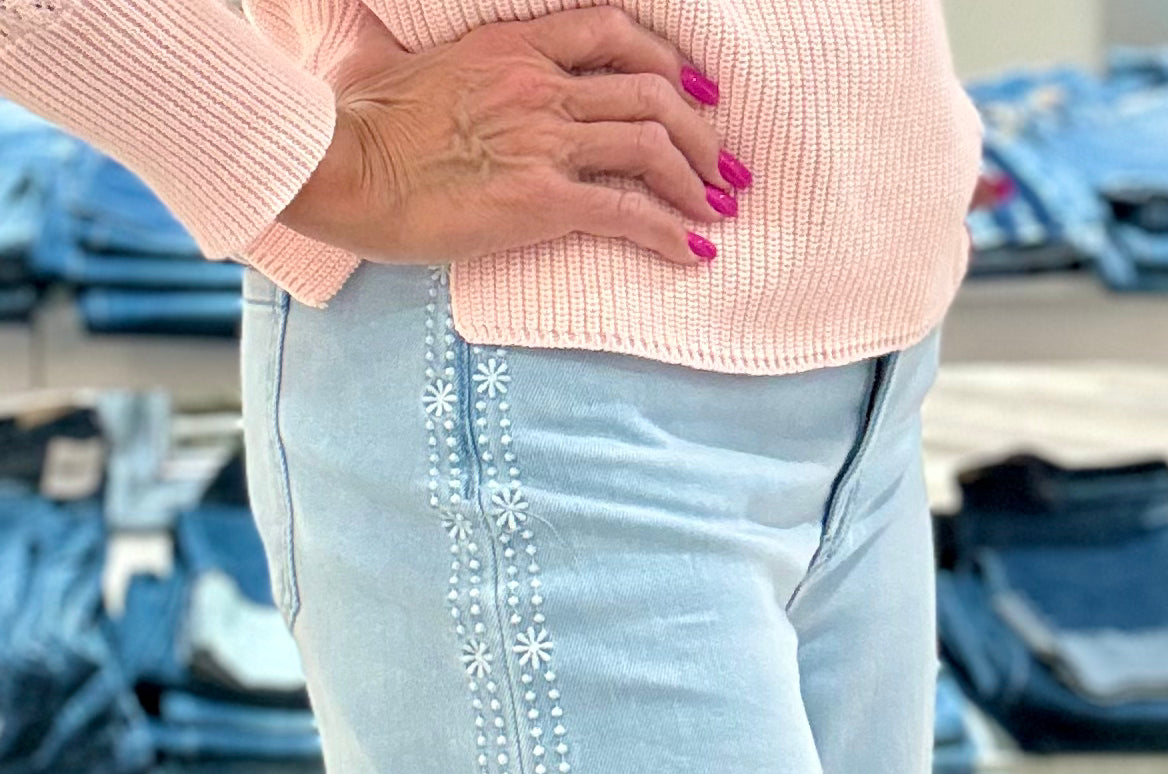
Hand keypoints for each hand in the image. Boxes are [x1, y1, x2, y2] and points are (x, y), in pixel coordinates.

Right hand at [278, 5, 749, 266]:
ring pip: (652, 146)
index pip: (614, 30)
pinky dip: (671, 230)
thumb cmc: (358, 125)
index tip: (700, 91)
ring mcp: (543, 140)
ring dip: (698, 181)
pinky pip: (627, 210)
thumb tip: (393, 55)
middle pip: (652, 92)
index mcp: (513, 44)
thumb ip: (433, 58)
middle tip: (728, 167)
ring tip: (720, 210)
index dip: (670, 59)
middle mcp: (539, 85)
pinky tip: (694, 250)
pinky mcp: (540, 200)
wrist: (342, 168)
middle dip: (704, 132)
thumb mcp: (401, 64)